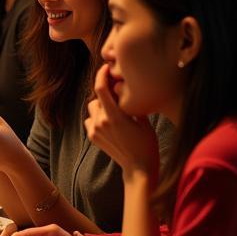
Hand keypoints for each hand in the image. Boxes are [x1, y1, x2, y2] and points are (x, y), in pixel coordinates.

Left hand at [84, 64, 159, 178]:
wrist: (138, 167)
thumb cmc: (146, 143)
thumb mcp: (143, 120)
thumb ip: (131, 104)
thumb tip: (125, 88)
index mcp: (114, 116)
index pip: (101, 88)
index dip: (102, 75)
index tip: (106, 68)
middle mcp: (101, 122)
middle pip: (97, 97)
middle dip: (106, 94)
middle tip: (119, 95)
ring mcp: (95, 131)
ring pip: (92, 108)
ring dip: (101, 105)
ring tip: (116, 111)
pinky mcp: (92, 137)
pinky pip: (90, 120)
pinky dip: (97, 117)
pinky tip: (110, 123)